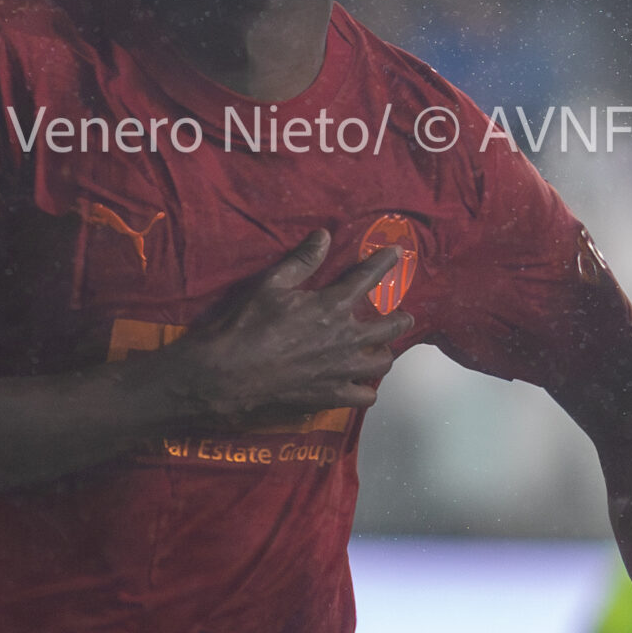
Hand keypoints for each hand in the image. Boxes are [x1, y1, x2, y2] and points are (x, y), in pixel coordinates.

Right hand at [164, 230, 411, 423]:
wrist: (228, 376)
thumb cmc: (246, 326)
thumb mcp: (270, 285)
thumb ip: (302, 261)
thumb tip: (324, 235)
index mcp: (332, 306)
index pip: (367, 278)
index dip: (384, 263)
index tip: (396, 255)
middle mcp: (346, 338)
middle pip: (389, 328)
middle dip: (401, 320)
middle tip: (404, 317)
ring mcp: (342, 371)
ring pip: (382, 363)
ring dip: (384, 355)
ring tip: (381, 352)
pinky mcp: (332, 397)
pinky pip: (365, 397)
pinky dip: (366, 391)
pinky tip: (361, 387)